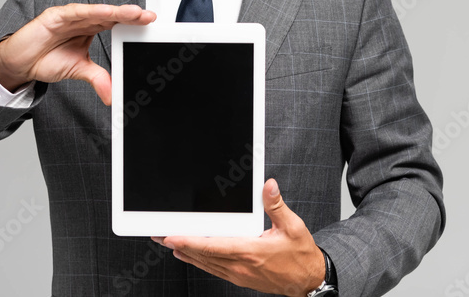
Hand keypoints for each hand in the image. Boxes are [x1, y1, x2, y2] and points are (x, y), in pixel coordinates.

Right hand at [0, 3, 155, 104]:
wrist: (20, 64)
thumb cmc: (47, 60)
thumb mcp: (78, 70)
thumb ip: (97, 78)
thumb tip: (112, 95)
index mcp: (90, 29)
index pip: (115, 23)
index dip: (132, 23)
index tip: (151, 25)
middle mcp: (82, 20)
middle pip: (110, 15)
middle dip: (130, 15)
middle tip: (148, 17)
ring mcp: (69, 16)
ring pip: (96, 11)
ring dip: (115, 11)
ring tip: (134, 13)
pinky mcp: (54, 16)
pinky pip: (75, 12)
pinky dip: (91, 11)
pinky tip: (105, 12)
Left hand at [153, 179, 325, 295]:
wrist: (307, 281)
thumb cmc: (300, 255)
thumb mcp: (293, 226)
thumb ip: (276, 205)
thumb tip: (268, 186)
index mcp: (251, 250)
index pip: (213, 246)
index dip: (190, 241)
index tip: (172, 236)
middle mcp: (241, 265)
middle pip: (203, 255)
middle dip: (180, 245)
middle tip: (160, 235)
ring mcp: (239, 274)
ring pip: (206, 264)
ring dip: (186, 253)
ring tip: (169, 243)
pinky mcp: (240, 278)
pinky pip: (214, 270)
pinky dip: (199, 262)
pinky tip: (190, 256)